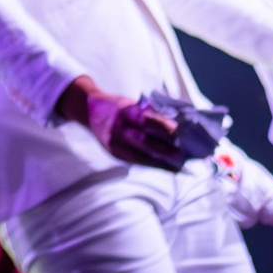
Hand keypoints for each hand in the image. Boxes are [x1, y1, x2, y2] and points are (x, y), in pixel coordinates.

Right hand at [55, 78, 180, 169]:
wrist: (90, 112)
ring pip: (140, 157)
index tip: (179, 131)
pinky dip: (153, 165)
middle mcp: (117, 129)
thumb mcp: (131, 104)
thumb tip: (177, 124)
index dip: (162, 127)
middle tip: (182, 154)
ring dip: (161, 162)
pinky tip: (167, 168)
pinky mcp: (115, 154)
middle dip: (163, 149)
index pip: (145, 120)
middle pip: (143, 142)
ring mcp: (114, 144)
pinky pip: (136, 162)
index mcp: (124, 112)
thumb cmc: (119, 107)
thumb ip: (149, 114)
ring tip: (179, 166)